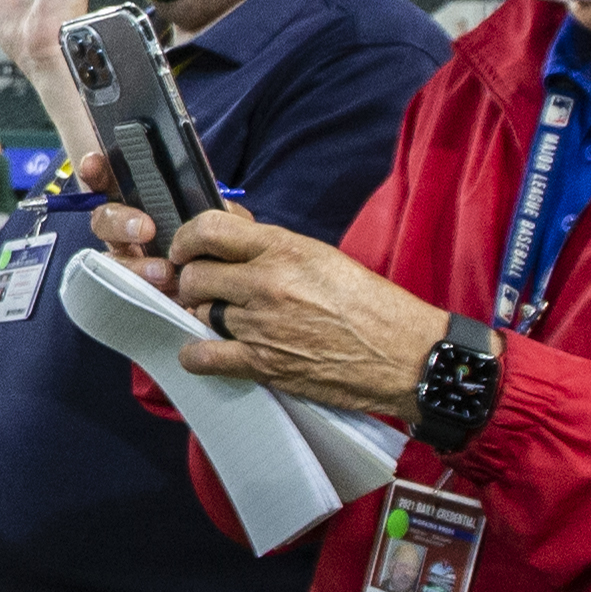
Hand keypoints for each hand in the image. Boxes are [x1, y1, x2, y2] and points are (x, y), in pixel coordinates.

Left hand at [113, 201, 447, 420]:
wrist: (403, 354)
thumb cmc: (370, 304)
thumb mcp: (322, 256)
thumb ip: (271, 244)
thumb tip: (230, 227)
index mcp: (283, 248)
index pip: (208, 229)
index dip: (187, 239)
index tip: (188, 250)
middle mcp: (266, 283)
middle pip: (195, 275)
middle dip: (194, 281)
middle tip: (207, 289)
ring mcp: (261, 325)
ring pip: (199, 312)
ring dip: (203, 314)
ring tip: (222, 318)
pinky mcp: (263, 364)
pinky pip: (203, 356)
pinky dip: (197, 354)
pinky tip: (207, 350)